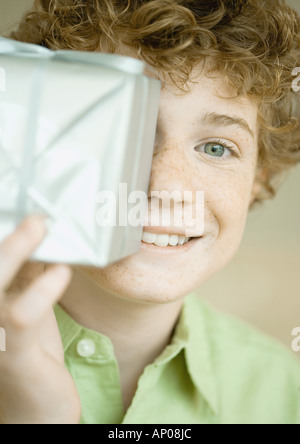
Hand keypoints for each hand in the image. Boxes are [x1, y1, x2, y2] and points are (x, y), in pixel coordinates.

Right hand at [0, 216, 80, 423]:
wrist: (34, 411)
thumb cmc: (30, 355)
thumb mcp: (29, 308)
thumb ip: (29, 278)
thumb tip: (43, 240)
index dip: (7, 237)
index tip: (25, 209)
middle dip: (7, 238)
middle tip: (34, 213)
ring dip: (15, 251)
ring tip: (41, 227)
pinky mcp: (12, 353)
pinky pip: (20, 315)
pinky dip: (42, 290)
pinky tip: (61, 273)